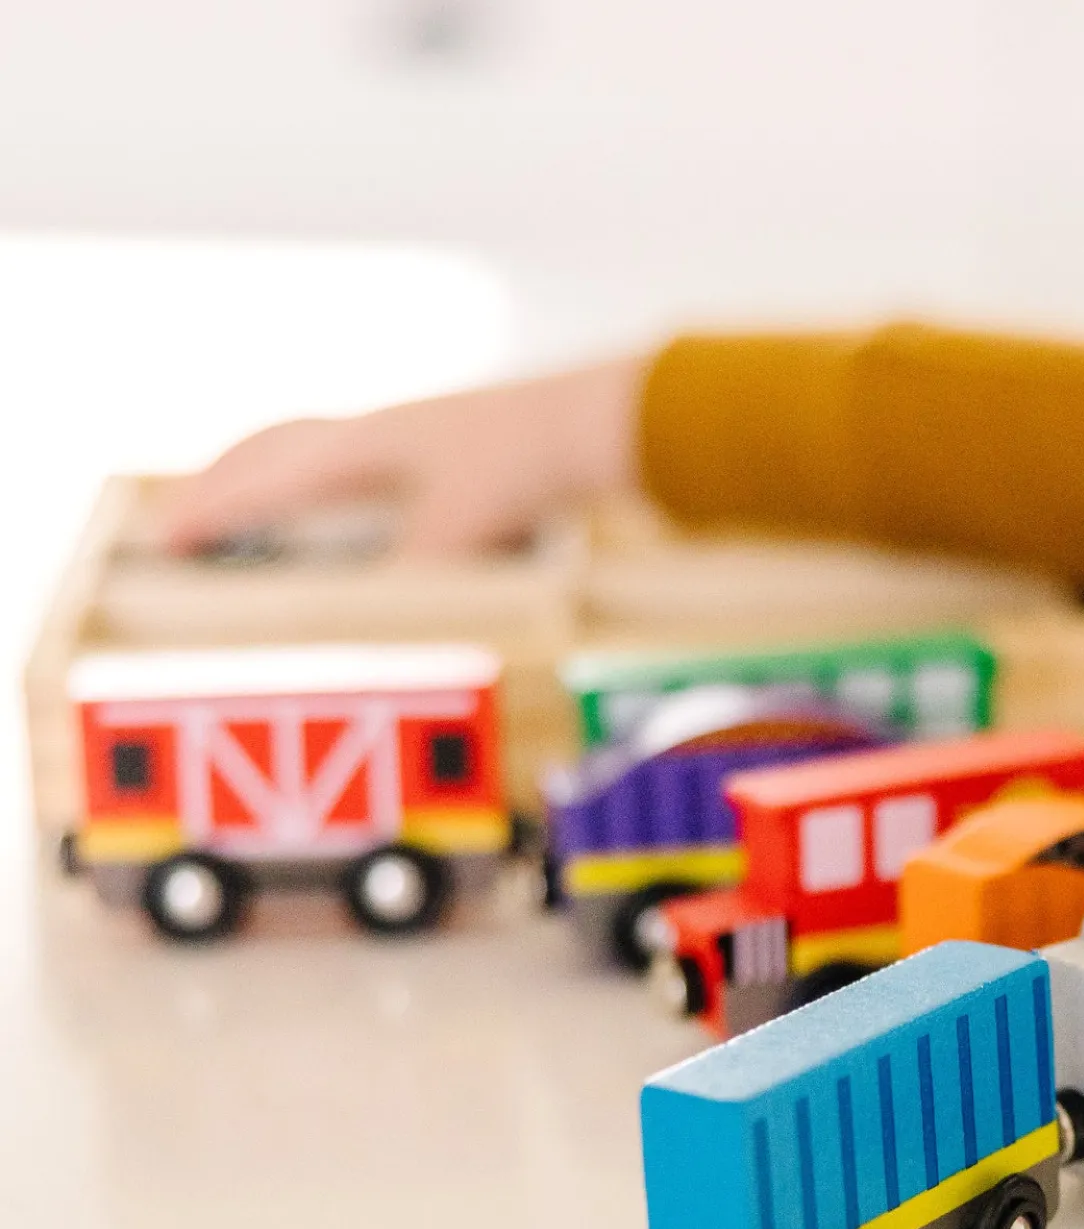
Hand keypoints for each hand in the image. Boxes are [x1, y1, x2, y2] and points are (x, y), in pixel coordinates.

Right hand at [158, 355, 647, 557]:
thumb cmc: (524, 470)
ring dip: (267, 474)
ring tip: (243, 505)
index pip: (265, 484)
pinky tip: (341, 503)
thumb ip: (402, 580)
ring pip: (310, 445)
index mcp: (361, 449)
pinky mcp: (443, 445)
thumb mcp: (457, 539)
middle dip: (221, 486)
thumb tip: (365, 622)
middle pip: (273, 450)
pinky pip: (353, 455)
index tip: (165, 542)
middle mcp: (375, 432)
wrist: (592, 424)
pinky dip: (319, 477)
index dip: (211, 514)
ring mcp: (409, 432)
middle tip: (184, 523)